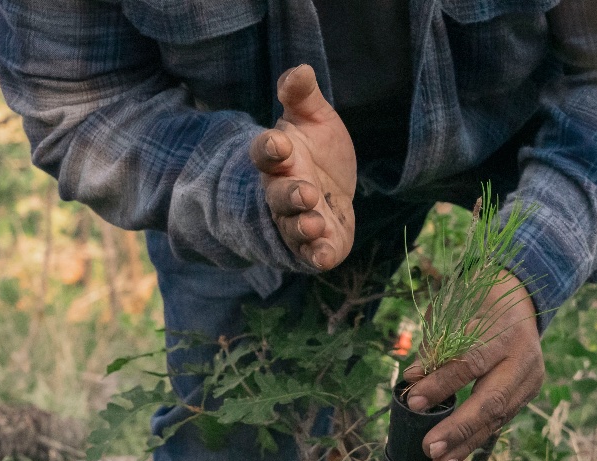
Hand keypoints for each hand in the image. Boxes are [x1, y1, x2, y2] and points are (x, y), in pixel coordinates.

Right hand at [249, 65, 356, 270]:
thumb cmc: (316, 152)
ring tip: (314, 222)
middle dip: (289, 194)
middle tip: (305, 191)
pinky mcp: (316, 244)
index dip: (270, 148)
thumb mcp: (313, 119)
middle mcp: (282, 191)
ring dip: (301, 225)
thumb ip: (302, 96)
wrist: (330, 188)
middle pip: (278, 195)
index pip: (265, 153)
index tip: (280, 142)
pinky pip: (311, 253)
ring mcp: (297, 220)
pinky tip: (324, 255)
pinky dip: (316, 255)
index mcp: (279, 159)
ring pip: (292, 226)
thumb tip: (300, 69)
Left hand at [401, 270, 543, 460]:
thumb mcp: (454, 313)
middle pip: (492, 400)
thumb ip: (435, 348)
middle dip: (459, 428)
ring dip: (466, 443)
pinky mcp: (528, 393)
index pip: (471, 362)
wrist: (517, 296)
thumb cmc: (476, 302)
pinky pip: (500, 420)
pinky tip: (455, 455)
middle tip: (429, 448)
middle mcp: (524, 358)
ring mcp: (530, 379)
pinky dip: (475, 439)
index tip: (412, 400)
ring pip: (498, 418)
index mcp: (505, 331)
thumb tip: (411, 381)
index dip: (441, 384)